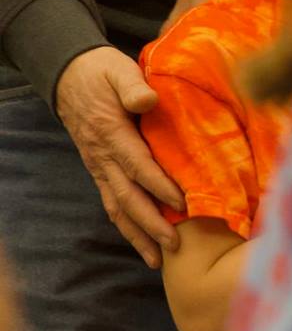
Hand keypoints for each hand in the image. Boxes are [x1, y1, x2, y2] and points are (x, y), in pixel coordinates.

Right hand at [53, 46, 183, 267]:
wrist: (69, 75)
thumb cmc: (102, 72)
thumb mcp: (118, 70)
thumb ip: (133, 86)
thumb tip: (148, 101)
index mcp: (111, 132)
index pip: (138, 164)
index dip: (159, 185)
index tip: (183, 203)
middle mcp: (102, 156)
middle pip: (127, 195)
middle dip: (151, 223)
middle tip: (176, 245)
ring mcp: (99, 166)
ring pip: (117, 206)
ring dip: (137, 234)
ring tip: (159, 259)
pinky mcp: (100, 171)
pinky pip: (112, 203)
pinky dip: (128, 225)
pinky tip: (144, 244)